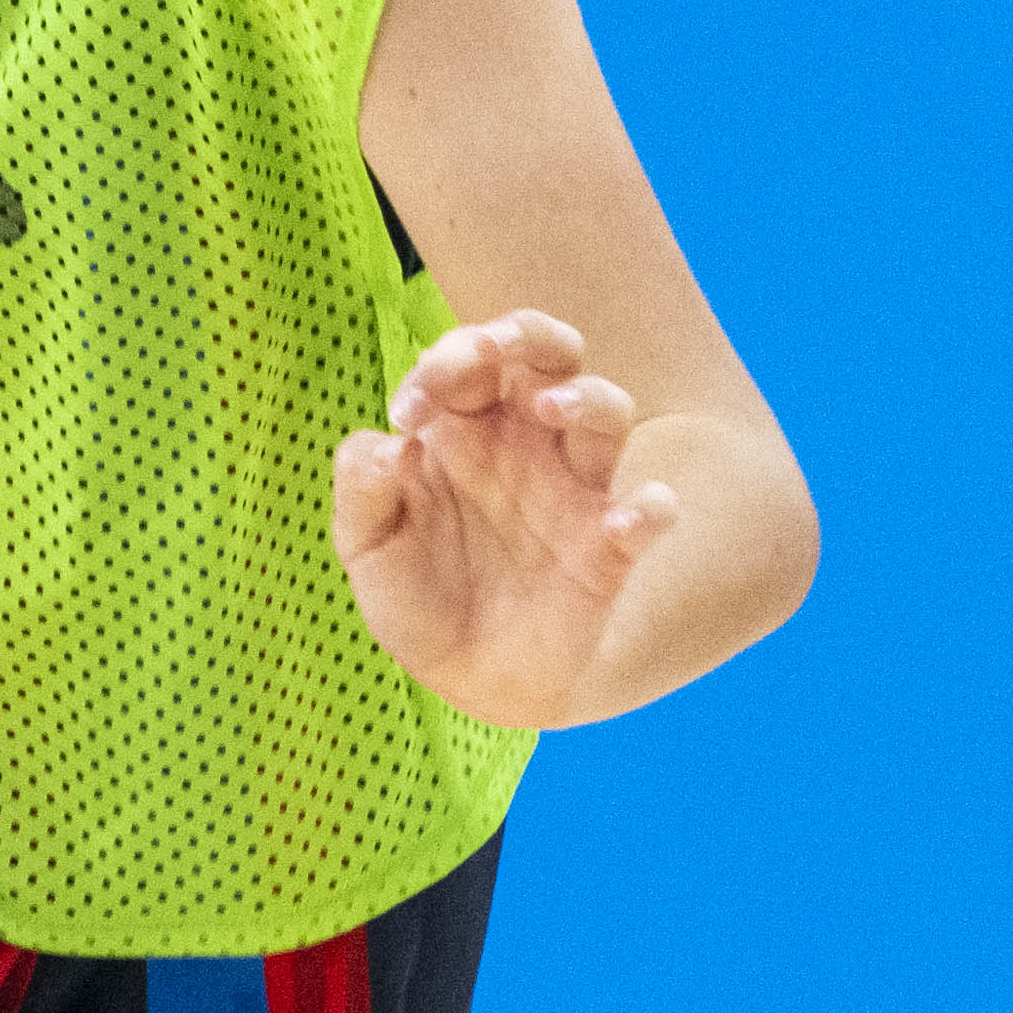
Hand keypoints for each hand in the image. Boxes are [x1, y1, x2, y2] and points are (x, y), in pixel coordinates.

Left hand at [330, 311, 668, 731]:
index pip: (468, 362)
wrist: (468, 678)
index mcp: (466, 428)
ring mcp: (575, 489)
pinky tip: (623, 521)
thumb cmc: (415, 597)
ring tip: (552, 408)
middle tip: (495, 345)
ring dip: (587, 397)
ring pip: (607, 410)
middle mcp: (528, 443)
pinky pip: (649, 512)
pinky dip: (649, 508)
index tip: (409, 413)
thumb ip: (363, 491)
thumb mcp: (368, 548)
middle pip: (551, 355)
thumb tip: (384, 441)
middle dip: (529, 334)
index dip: (442, 364)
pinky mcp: (611, 548)